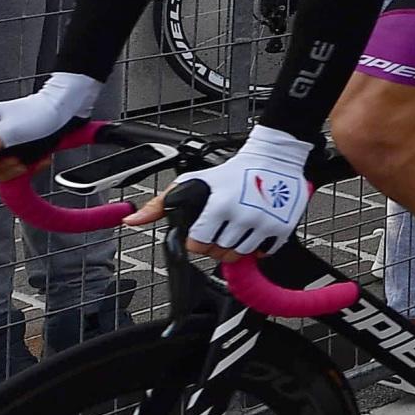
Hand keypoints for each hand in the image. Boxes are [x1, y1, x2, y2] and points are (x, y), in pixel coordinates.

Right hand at [0, 73, 104, 179]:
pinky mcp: (12, 150)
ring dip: (17, 169)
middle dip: (3, 168)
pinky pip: (13, 168)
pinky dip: (27, 167)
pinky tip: (38, 159)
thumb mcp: (10, 132)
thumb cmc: (39, 112)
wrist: (64, 108)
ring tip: (29, 159)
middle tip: (17, 160)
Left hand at [132, 127, 314, 258]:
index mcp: (219, 205)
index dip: (196, 240)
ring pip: (240, 255)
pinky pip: (263, 253)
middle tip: (219, 229)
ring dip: (234, 248)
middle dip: (215, 245)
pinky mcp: (282, 227)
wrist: (273, 159)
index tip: (201, 230)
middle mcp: (243, 215)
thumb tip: (132, 220)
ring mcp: (265, 222)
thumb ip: (160, 204)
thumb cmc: (231, 172)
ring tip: (234, 230)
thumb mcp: (192, 182)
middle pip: (219, 253)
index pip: (198, 245)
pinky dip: (256, 248)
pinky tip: (251, 232)